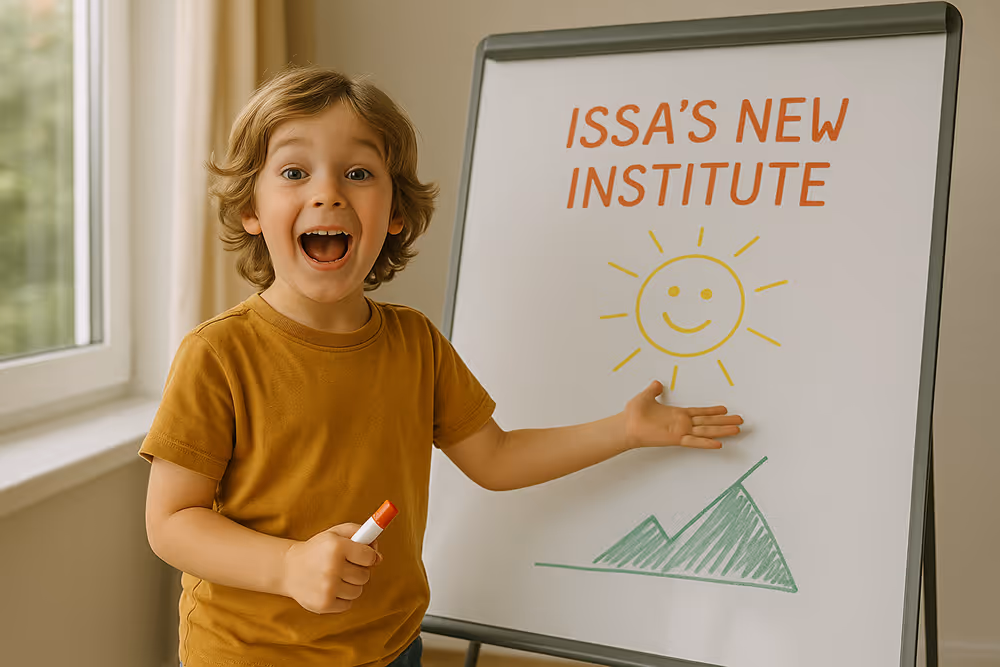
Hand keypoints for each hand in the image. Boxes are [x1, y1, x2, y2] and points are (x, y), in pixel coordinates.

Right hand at [281, 523, 381, 613]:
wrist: (288, 569)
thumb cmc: (317, 549)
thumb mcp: (336, 533)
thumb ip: (361, 533)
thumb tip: (378, 557)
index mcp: (337, 547)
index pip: (369, 556)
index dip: (368, 556)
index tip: (362, 556)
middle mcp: (332, 567)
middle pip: (365, 575)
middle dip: (359, 571)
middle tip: (345, 566)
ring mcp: (328, 588)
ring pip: (358, 591)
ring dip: (351, 585)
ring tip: (336, 577)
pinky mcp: (324, 604)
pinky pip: (348, 604)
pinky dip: (342, 598)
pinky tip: (330, 588)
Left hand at [624, 380, 742, 449]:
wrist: (625, 425)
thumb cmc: (634, 414)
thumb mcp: (645, 396)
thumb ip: (653, 390)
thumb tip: (657, 383)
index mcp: (677, 414)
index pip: (699, 412)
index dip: (712, 411)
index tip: (725, 409)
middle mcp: (682, 423)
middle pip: (708, 421)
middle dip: (724, 421)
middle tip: (740, 421)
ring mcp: (680, 431)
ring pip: (706, 430)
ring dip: (721, 430)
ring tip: (736, 430)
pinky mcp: (676, 438)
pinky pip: (694, 441)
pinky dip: (706, 443)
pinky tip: (719, 444)